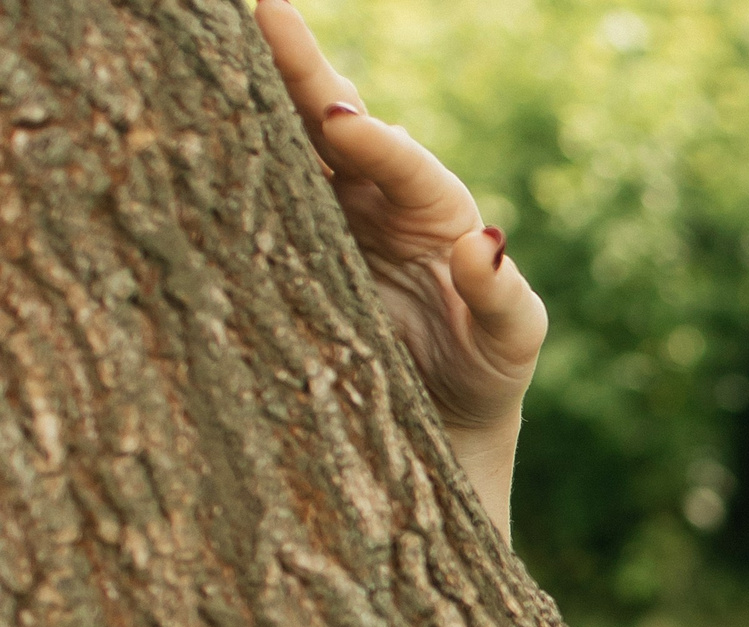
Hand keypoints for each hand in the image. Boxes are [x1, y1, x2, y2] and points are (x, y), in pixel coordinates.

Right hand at [252, 0, 545, 443]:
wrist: (442, 417)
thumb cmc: (486, 368)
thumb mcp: (510, 340)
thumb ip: (501, 295)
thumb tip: (486, 240)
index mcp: (436, 209)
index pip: (404, 165)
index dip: (375, 143)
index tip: (343, 126)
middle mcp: (377, 199)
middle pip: (335, 125)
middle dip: (302, 73)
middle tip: (267, 14)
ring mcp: (326, 220)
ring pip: (286, 149)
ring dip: (252, 101)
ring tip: (216, 49)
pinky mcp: (284, 251)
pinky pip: (253, 200)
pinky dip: (222, 166)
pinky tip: (190, 129)